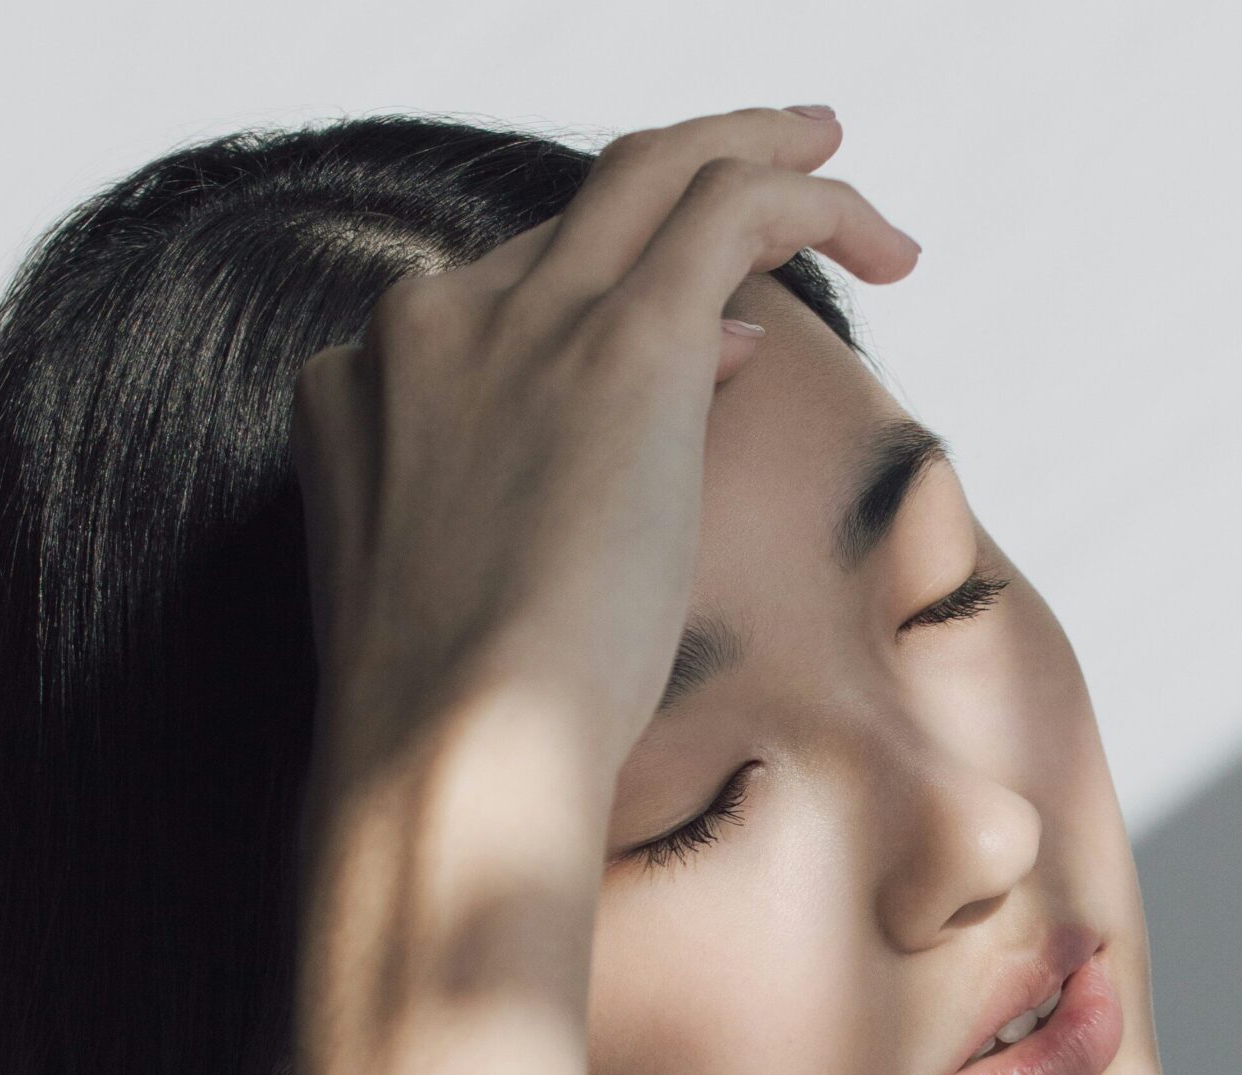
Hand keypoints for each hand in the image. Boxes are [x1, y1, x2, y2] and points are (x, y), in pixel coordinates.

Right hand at [287, 105, 920, 787]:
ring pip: (657, 170)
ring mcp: (519, 321)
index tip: (708, 347)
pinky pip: (729, 207)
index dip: (612, 301)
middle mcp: (428, 326)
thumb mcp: (471, 587)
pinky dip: (809, 197)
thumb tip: (703, 365)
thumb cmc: (460, 725)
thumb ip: (538, 478)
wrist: (448, 754)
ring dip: (759, 154)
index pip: (507, 296)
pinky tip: (877, 240)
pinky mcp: (621, 341)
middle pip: (577, 210)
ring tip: (839, 163)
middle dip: (685, 175)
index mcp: (364, 386)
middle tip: (785, 162)